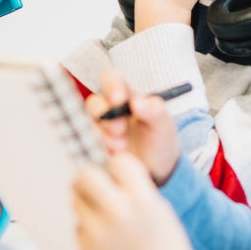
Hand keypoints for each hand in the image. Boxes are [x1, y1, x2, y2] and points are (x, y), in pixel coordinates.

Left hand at [73, 154, 192, 249]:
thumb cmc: (165, 247)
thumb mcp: (159, 208)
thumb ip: (135, 189)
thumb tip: (107, 172)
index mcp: (141, 198)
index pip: (118, 162)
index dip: (119, 168)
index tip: (120, 175)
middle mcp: (117, 211)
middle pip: (85, 175)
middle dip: (89, 177)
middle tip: (96, 185)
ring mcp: (98, 232)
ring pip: (76, 200)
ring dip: (88, 202)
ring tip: (104, 215)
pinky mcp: (87, 249)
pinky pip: (79, 226)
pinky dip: (89, 228)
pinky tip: (107, 238)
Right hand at [85, 68, 180, 184]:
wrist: (159, 170)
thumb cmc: (161, 141)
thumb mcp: (164, 125)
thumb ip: (154, 110)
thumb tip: (136, 102)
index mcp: (127, 97)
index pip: (110, 79)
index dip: (110, 84)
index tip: (118, 98)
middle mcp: (110, 110)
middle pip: (95, 102)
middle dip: (105, 114)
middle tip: (120, 130)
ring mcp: (101, 129)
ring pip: (89, 123)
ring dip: (102, 135)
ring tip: (121, 147)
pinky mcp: (96, 146)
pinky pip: (86, 142)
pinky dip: (98, 147)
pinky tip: (114, 156)